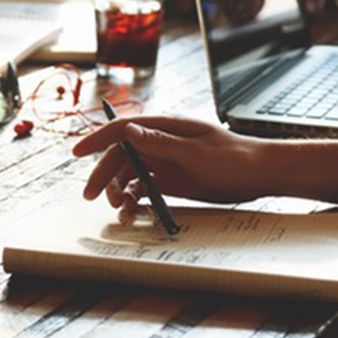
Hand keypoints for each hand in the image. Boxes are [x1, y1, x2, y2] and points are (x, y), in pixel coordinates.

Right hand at [72, 116, 270, 208]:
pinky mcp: (171, 179)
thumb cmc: (235, 158)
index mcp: (166, 127)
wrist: (260, 174)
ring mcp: (165, 161)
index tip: (77, 151)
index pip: (122, 129)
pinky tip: (132, 210)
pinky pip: (144, 187)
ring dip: (118, 189)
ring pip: (129, 173)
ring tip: (119, 208)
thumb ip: (161, 143)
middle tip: (91, 196)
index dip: (96, 138)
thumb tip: (129, 131)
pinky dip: (133, 198)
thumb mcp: (197, 152)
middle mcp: (161, 142)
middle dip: (102, 174)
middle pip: (120, 155)